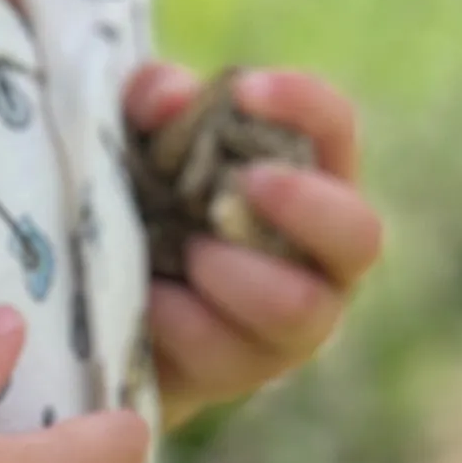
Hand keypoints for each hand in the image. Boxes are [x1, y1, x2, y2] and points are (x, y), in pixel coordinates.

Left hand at [126, 60, 384, 424]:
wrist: (102, 310)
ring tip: (187, 254)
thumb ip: (151, 101)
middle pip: (359, 235)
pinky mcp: (245, 372)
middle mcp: (321, 254)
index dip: (304, 106)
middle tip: (243, 185)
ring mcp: (294, 322)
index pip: (335, 129)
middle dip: (302, 205)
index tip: (246, 90)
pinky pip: (225, 351)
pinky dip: (178, 319)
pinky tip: (147, 301)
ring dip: (233, 274)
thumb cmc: (141, 203)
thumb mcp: (133, 139)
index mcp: (308, 178)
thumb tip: (174, 97)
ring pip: (297, 306)